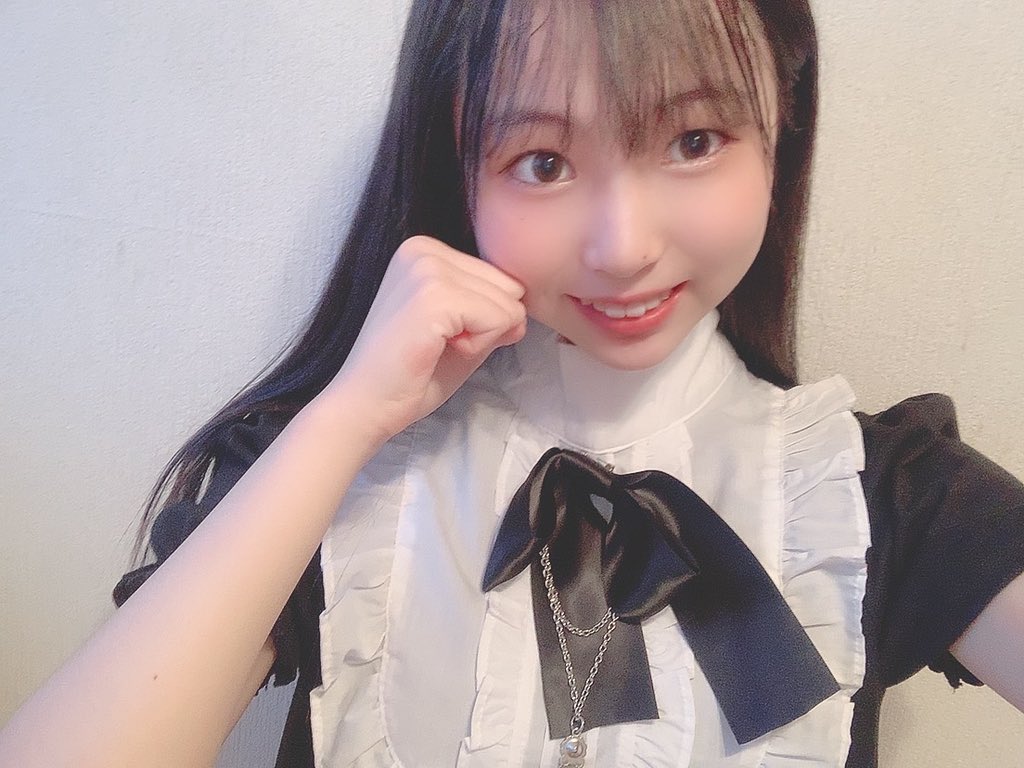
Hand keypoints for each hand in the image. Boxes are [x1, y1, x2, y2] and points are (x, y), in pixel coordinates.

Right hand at [325, 235, 526, 447]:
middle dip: (486, 327)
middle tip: (439, 344)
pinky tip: (439, 350)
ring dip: (481, 337)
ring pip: (507, 304)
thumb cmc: (408, 375)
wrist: (366, 405)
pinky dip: (478, 345)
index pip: (499, 279)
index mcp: (426, 250)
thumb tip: (522, 312)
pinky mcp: (435, 295)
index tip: (442, 336)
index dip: (484, 320)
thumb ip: (493, 315)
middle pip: (508, 287)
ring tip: (436, 347)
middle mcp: (425, 248)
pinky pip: (498, 319)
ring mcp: (428, 269)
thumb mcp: (461, 333)